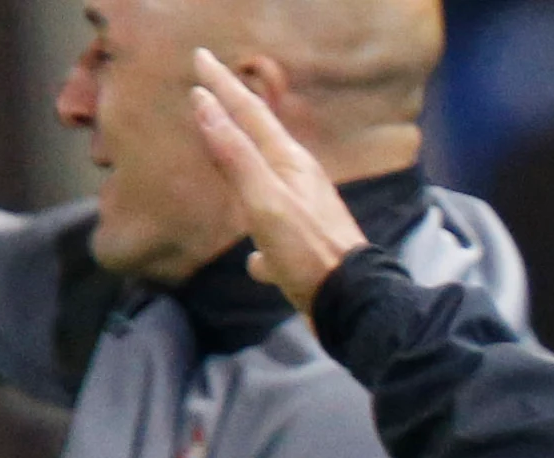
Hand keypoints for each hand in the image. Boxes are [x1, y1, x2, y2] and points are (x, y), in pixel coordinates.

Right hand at [190, 50, 366, 316]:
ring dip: (246, 169)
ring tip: (230, 158)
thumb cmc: (309, 251)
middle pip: (260, 142)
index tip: (200, 56)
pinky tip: (256, 263)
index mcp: (291, 165)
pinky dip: (262, 246)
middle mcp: (301, 185)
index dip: (223, 85)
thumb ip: (235, 155)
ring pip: (268, 187)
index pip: (250, 113)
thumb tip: (204, 102)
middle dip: (236, 116)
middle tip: (213, 89)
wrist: (354, 306)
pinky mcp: (306, 252)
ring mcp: (305, 218)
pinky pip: (276, 240)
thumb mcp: (266, 201)